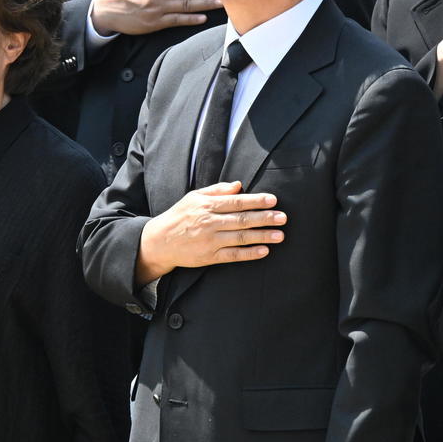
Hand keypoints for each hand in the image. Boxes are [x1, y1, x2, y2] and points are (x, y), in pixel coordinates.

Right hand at [135, 181, 284, 285]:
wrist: (159, 241)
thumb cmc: (179, 215)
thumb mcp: (194, 197)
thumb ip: (217, 190)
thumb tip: (239, 185)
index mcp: (207, 205)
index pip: (236, 201)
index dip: (256, 201)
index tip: (273, 200)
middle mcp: (209, 222)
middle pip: (242, 220)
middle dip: (264, 218)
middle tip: (283, 217)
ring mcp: (210, 241)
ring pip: (240, 238)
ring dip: (262, 236)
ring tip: (279, 235)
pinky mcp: (209, 257)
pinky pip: (233, 255)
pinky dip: (249, 254)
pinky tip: (264, 251)